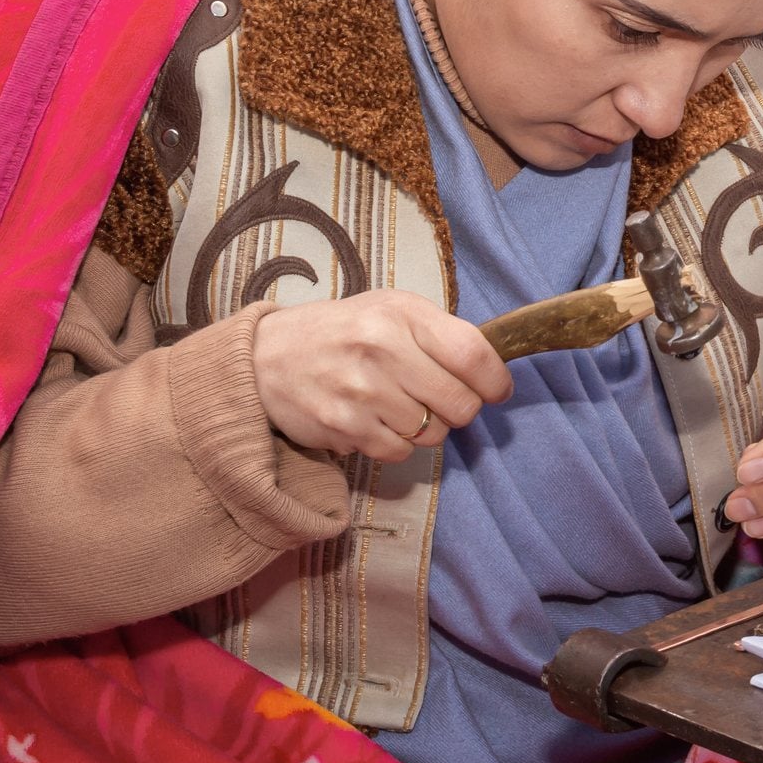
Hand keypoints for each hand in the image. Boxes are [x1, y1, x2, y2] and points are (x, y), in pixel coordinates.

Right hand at [251, 290, 512, 463]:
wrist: (265, 356)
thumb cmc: (342, 331)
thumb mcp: (391, 310)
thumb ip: (439, 334)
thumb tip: (491, 372)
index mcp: (401, 314)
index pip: (472, 353)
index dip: (495, 380)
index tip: (497, 390)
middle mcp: (381, 348)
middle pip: (460, 403)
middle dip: (461, 409)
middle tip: (442, 401)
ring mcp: (361, 390)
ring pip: (432, 433)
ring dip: (425, 427)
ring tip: (399, 406)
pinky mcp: (342, 426)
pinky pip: (399, 452)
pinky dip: (396, 443)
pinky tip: (375, 421)